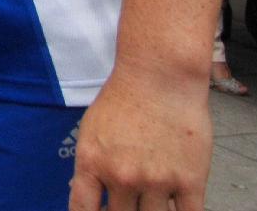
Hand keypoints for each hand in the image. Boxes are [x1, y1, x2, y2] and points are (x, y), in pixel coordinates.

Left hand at [67, 65, 211, 209]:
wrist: (161, 77)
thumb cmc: (124, 98)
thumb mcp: (91, 131)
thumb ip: (91, 165)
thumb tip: (86, 193)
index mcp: (92, 162)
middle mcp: (122, 176)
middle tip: (130, 203)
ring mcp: (157, 181)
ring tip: (152, 197)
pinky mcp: (189, 182)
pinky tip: (175, 205)